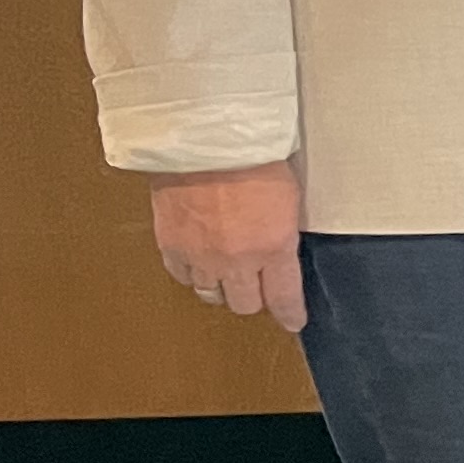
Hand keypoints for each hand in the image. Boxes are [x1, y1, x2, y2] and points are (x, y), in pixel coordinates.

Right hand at [151, 162, 305, 333]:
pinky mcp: (171, 245)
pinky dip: (191, 273)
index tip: (292, 321)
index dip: (289, 314)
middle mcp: (236, 260)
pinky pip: (181, 275)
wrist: (205, 141)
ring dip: (221, 288)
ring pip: (210, 293)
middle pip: (244, 304)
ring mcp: (200, 256)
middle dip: (254, 299)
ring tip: (226, 276)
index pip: (283, 296)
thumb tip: (280, 248)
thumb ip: (282, 230)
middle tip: (256, 289)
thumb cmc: (254, 156)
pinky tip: (198, 263)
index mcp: (274, 247)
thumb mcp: (288, 196)